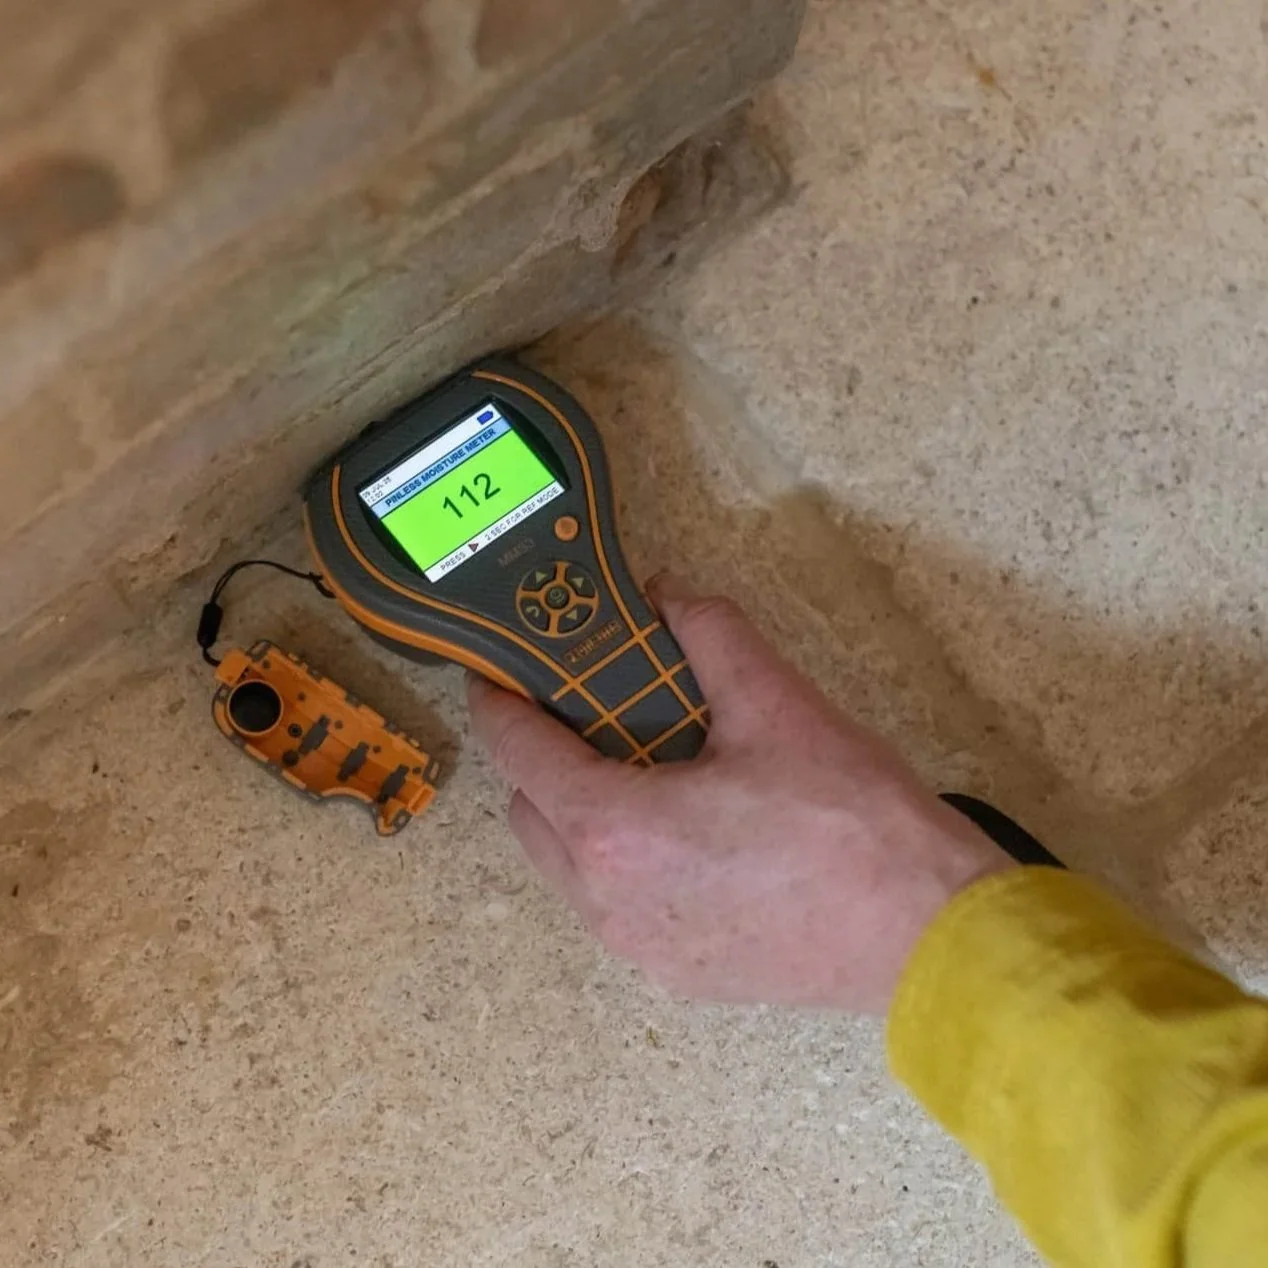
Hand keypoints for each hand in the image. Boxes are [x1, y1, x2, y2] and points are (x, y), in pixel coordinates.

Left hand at [467, 574, 1012, 1013]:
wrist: (928, 935)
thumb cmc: (852, 822)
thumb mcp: (778, 704)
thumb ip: (710, 633)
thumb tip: (667, 594)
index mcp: (614, 830)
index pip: (519, 753)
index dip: (497, 705)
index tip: (494, 675)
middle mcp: (607, 901)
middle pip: (532, 814)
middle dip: (543, 760)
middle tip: (593, 715)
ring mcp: (639, 948)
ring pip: (570, 868)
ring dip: (582, 815)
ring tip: (646, 771)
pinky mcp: (677, 976)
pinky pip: (617, 908)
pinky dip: (623, 864)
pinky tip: (688, 836)